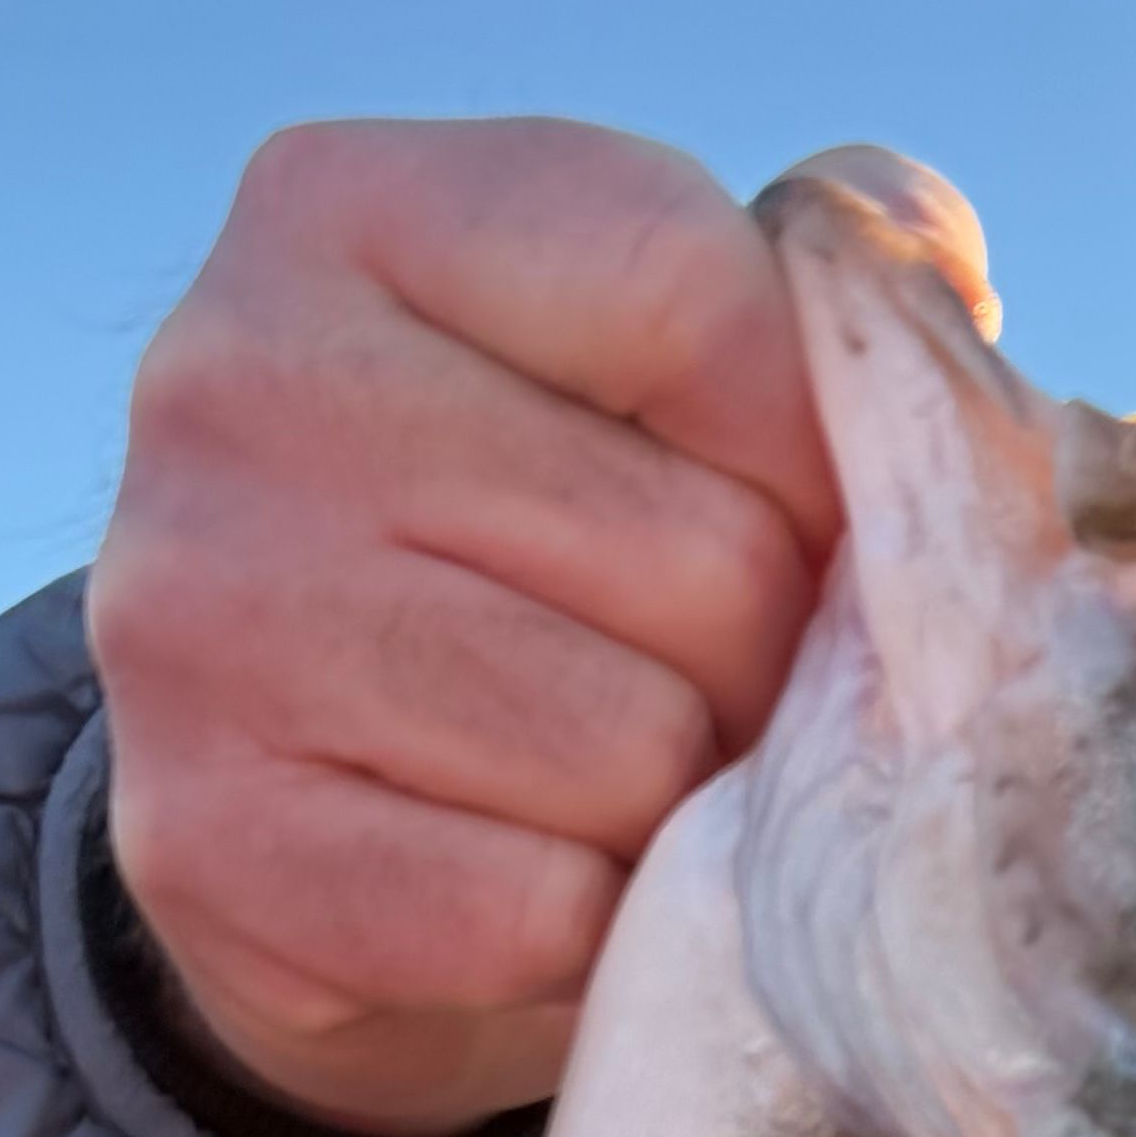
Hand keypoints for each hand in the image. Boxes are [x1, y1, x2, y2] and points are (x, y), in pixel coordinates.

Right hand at [88, 117, 846, 1136]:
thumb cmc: (538, 559)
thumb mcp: (651, 368)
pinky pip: (541, 910)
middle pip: (700, 552)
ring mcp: (199, 617)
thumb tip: (936, 281)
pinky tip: (541, 878)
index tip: (792, 511)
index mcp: (341, 208)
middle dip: (764, 655)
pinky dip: (588, 928)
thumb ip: (812, 299)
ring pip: (632, 751)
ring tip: (622, 781)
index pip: (691, 289)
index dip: (816, 443)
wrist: (304, 824)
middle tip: (702, 682)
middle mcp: (234, 385)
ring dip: (684, 807)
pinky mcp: (211, 844)